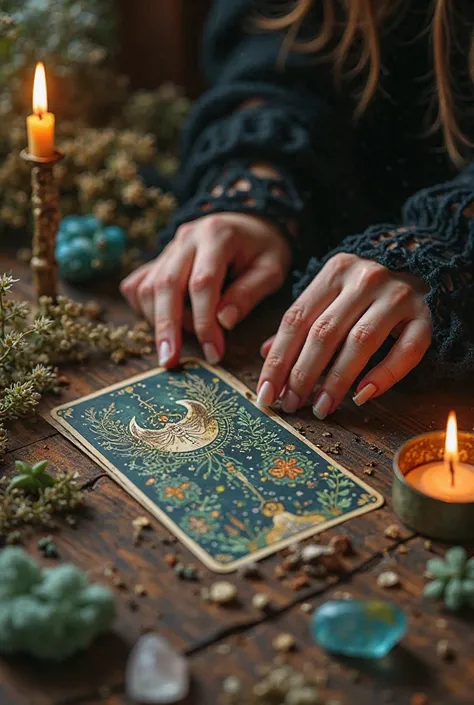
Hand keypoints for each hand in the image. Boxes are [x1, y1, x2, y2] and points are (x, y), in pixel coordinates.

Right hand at [120, 212, 290, 366]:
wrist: (250, 220)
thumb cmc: (264, 248)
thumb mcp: (272, 269)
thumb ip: (249, 293)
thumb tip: (223, 322)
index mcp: (217, 236)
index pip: (202, 284)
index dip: (204, 321)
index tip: (213, 352)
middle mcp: (186, 238)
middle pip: (165, 284)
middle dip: (166, 327)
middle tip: (169, 361)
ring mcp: (169, 247)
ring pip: (148, 287)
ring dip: (159, 320)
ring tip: (181, 341)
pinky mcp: (160, 259)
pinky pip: (138, 284)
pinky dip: (144, 307)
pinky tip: (162, 322)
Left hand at [256, 253, 431, 417]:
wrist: (424, 266)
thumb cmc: (366, 290)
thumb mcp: (331, 294)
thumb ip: (302, 321)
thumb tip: (265, 353)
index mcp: (334, 272)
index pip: (296, 319)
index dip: (278, 360)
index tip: (266, 393)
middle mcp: (365, 279)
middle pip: (324, 332)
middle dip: (302, 374)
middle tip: (292, 404)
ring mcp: (397, 295)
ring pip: (360, 342)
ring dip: (336, 380)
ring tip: (321, 407)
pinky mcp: (425, 315)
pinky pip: (406, 351)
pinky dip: (384, 375)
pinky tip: (363, 395)